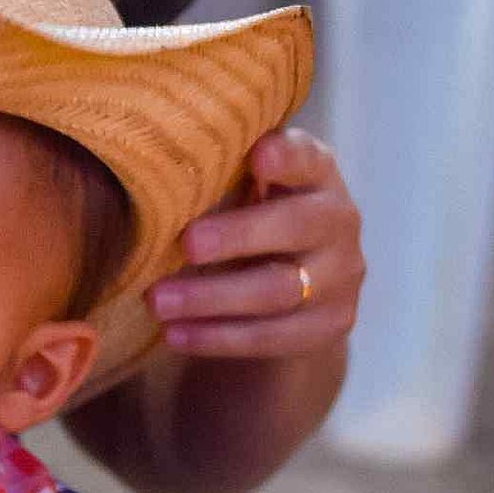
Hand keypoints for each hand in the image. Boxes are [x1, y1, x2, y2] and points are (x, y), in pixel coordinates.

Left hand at [148, 128, 364, 359]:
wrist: (294, 289)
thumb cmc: (251, 219)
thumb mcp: (244, 189)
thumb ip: (219, 174)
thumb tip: (152, 169)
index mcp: (316, 174)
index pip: (308, 158)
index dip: (287, 157)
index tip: (257, 155)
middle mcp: (339, 220)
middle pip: (295, 226)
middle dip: (236, 236)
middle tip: (186, 244)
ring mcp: (341, 276)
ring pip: (277, 290)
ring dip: (211, 297)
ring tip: (158, 301)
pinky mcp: (329, 325)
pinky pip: (270, 336)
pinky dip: (217, 338)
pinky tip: (174, 335)